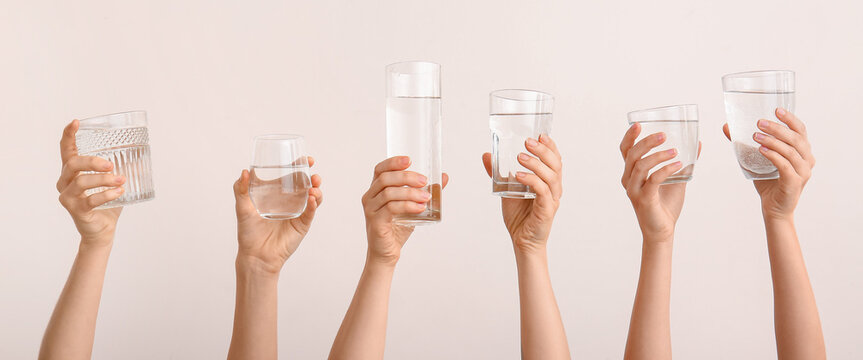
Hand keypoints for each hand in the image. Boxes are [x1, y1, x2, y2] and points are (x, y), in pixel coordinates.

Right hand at [56, 120, 125, 247]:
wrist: (103, 230)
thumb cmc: (107, 203)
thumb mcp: (114, 181)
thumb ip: (123, 168)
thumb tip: (145, 154)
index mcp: (72, 171)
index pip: (66, 150)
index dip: (69, 135)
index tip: (76, 122)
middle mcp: (65, 182)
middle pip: (73, 164)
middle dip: (92, 161)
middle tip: (111, 164)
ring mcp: (68, 197)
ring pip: (81, 181)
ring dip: (104, 179)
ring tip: (121, 180)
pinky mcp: (76, 211)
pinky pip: (90, 200)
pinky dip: (107, 195)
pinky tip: (119, 192)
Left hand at [233, 158, 322, 274]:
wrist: (255, 255)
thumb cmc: (248, 232)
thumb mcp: (242, 207)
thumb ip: (241, 189)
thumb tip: (245, 171)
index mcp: (278, 194)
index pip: (292, 176)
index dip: (300, 167)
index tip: (305, 159)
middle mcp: (290, 201)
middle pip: (306, 185)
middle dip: (313, 177)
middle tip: (313, 172)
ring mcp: (298, 212)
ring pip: (313, 197)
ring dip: (316, 190)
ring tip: (313, 188)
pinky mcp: (302, 224)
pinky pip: (310, 212)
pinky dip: (313, 205)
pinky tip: (311, 199)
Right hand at [361, 156, 448, 264]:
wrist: (387, 252)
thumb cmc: (397, 228)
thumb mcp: (413, 206)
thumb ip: (425, 191)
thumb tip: (443, 176)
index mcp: (376, 190)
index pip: (380, 170)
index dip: (393, 162)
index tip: (410, 160)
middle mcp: (370, 197)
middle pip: (386, 179)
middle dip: (407, 177)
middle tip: (424, 181)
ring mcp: (371, 210)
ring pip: (389, 193)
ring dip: (410, 193)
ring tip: (426, 197)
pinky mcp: (375, 222)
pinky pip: (391, 208)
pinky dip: (407, 206)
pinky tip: (420, 208)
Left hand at [482, 135, 562, 253]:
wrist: (521, 240)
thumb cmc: (519, 215)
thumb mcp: (507, 188)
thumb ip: (498, 172)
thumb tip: (486, 155)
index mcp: (549, 181)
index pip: (555, 160)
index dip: (550, 146)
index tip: (540, 135)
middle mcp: (554, 189)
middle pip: (556, 165)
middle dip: (543, 150)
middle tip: (527, 141)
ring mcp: (552, 200)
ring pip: (551, 176)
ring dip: (536, 164)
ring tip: (520, 157)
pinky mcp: (546, 210)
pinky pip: (542, 192)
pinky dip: (532, 181)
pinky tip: (518, 176)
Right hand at [620, 124, 699, 240]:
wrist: (662, 230)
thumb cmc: (665, 204)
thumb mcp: (676, 179)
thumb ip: (682, 162)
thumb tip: (697, 144)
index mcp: (632, 173)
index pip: (625, 151)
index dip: (629, 137)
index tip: (639, 124)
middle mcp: (629, 180)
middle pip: (632, 155)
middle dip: (646, 142)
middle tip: (663, 135)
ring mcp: (634, 190)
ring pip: (640, 165)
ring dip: (658, 155)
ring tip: (674, 151)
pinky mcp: (644, 199)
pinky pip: (653, 180)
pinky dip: (666, 170)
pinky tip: (678, 165)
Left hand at [723, 108, 814, 220]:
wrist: (774, 208)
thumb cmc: (768, 182)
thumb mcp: (755, 159)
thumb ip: (744, 143)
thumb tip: (726, 126)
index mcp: (802, 151)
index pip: (800, 130)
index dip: (790, 119)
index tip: (776, 110)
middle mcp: (807, 159)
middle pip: (796, 138)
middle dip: (777, 128)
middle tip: (759, 123)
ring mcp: (803, 172)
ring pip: (790, 151)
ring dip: (772, 141)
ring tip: (755, 136)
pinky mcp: (795, 182)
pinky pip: (785, 166)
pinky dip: (773, 156)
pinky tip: (761, 150)